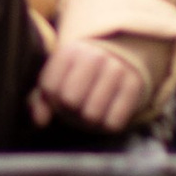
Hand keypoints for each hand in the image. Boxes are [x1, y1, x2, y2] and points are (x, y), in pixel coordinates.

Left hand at [30, 38, 148, 132]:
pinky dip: (107, 125)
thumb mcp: (58, 78)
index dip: (52, 101)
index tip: (60, 98)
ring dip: (89, 121)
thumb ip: (41, 99)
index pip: (51, 87)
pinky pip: (113, 122)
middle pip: (71, 101)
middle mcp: (94, 56)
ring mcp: (117, 69)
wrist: (119, 58)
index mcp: (70, 51)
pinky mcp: (134, 85)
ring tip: (90, 110)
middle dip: (70, 111)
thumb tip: (41, 121)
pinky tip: (106, 113)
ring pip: (92, 115)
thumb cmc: (80, 75)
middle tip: (76, 107)